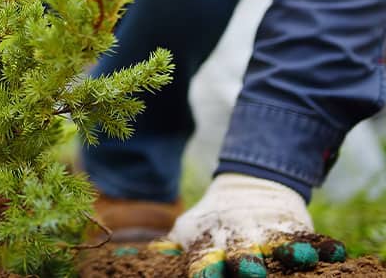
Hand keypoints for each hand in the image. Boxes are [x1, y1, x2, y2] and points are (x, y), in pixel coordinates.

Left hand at [164, 173, 345, 276]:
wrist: (248, 186)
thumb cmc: (213, 221)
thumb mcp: (188, 230)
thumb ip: (166, 248)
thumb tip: (121, 257)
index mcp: (211, 244)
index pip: (206, 262)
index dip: (206, 270)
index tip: (204, 277)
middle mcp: (241, 241)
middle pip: (243, 256)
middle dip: (245, 265)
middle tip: (247, 271)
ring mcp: (270, 233)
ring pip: (279, 245)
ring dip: (287, 252)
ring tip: (295, 256)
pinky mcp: (295, 227)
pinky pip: (312, 238)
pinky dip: (322, 245)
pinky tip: (335, 252)